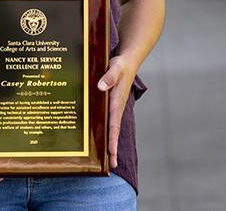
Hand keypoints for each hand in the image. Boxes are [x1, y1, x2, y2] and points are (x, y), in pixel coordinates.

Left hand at [97, 54, 137, 168]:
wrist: (128, 59)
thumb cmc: (121, 64)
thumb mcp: (115, 67)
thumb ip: (109, 76)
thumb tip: (100, 88)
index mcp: (117, 101)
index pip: (114, 125)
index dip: (113, 140)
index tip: (112, 154)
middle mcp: (116, 106)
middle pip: (113, 131)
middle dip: (112, 148)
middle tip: (111, 166)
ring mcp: (113, 105)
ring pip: (110, 126)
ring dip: (108, 140)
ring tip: (106, 158)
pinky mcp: (110, 101)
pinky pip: (106, 117)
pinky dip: (104, 128)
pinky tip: (97, 134)